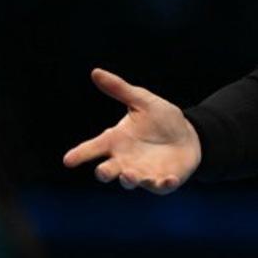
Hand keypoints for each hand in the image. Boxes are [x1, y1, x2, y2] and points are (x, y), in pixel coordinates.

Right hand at [63, 68, 201, 194]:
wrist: (188, 135)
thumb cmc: (161, 119)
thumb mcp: (143, 101)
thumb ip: (120, 89)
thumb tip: (96, 72)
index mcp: (116, 141)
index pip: (93, 147)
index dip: (80, 154)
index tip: (68, 160)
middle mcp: (125, 160)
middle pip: (108, 170)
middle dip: (105, 172)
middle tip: (103, 171)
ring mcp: (143, 173)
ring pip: (131, 181)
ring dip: (129, 179)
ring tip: (130, 175)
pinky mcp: (162, 181)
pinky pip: (160, 185)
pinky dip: (163, 184)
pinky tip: (167, 179)